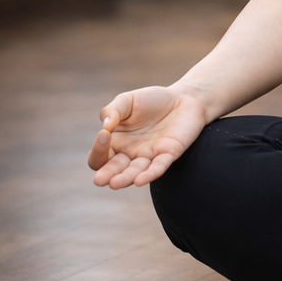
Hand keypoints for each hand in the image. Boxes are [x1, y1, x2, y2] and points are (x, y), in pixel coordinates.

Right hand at [87, 87, 206, 188]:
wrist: (183, 97)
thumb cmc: (151, 100)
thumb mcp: (128, 100)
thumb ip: (113, 110)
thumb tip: (105, 126)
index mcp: (116, 142)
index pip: (100, 156)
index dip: (98, 149)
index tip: (104, 134)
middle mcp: (130, 153)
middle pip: (114, 170)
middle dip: (106, 175)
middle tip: (99, 180)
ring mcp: (149, 156)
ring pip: (135, 172)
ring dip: (125, 179)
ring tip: (114, 183)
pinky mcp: (168, 154)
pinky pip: (158, 167)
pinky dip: (150, 174)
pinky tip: (139, 180)